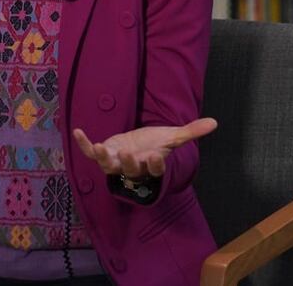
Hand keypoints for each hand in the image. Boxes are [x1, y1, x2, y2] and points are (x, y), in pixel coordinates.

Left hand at [72, 118, 217, 179]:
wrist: (138, 148)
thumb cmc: (155, 144)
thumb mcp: (172, 137)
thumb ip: (191, 132)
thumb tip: (215, 122)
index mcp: (151, 163)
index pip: (155, 168)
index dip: (155, 164)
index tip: (156, 156)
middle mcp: (133, 167)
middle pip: (130, 169)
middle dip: (128, 163)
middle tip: (127, 154)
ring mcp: (116, 163)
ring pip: (109, 166)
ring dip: (103, 158)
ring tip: (100, 147)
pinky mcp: (104, 155)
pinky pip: (91, 153)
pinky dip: (84, 145)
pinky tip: (77, 131)